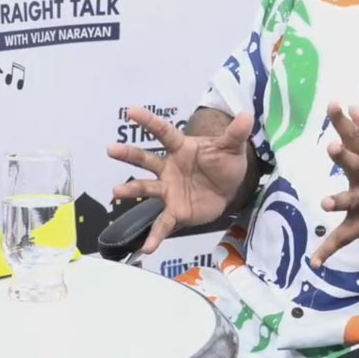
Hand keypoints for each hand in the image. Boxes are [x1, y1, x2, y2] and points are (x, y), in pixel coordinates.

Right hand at [107, 106, 253, 253]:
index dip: (148, 121)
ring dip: (130, 190)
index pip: (164, 132)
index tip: (130, 111)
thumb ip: (236, 133)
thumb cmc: (224, 163)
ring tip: (115, 191)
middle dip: (129, 154)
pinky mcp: (175, 211)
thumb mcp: (232, 147)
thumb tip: (247, 115)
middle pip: (146, 159)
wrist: (230, 189)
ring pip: (146, 188)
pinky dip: (155, 236)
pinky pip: (163, 224)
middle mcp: (169, 168)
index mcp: (182, 148)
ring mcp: (169, 190)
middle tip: (111, 149)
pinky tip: (146, 248)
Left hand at [310, 103, 358, 267]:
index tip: (334, 104)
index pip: (356, 135)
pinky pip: (344, 239)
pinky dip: (329, 250)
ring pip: (351, 202)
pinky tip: (314, 262)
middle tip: (333, 146)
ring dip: (339, 201)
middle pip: (355, 164)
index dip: (344, 120)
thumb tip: (352, 107)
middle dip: (344, 156)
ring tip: (327, 204)